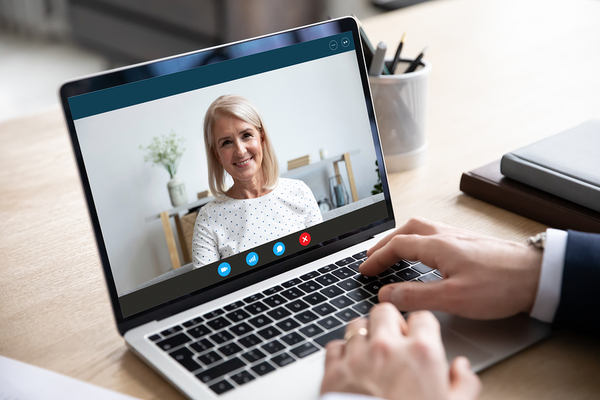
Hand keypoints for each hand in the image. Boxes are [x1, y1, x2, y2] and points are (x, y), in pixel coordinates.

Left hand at [320, 303, 480, 399]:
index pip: (422, 318)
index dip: (422, 328)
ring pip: (357, 325)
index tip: (420, 337)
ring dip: (364, 336)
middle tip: (394, 341)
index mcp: (421, 353)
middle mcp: (387, 347)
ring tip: (371, 354)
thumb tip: (462, 368)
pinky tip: (351, 368)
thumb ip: (465, 385)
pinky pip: (335, 346)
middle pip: (385, 311)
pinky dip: (342, 354)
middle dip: (389, 323)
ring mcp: (358, 356)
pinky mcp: (334, 370)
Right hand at [359, 217, 542, 318]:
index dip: (377, 258)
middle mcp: (446, 235)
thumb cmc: (500, 285)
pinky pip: (433, 233)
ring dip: (401, 238)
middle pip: (405, 229)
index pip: (396, 246)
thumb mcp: (453, 297)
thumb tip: (387, 294)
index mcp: (437, 245)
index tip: (364, 270)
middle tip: (372, 257)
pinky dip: (417, 239)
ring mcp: (458, 236)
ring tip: (392, 252)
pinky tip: (424, 252)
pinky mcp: (469, 243)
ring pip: (420, 228)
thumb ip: (416, 296)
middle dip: (385, 243)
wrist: (538, 275)